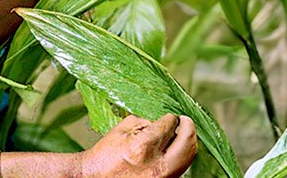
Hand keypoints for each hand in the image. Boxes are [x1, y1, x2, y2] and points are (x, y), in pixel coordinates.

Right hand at [79, 113, 196, 177]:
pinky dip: (181, 155)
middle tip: (185, 121)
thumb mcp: (123, 130)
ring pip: (189, 157)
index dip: (171, 117)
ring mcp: (163, 177)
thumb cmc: (106, 155)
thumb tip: (163, 121)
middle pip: (187, 142)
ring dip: (188, 142)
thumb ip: (145, 122)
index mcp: (143, 146)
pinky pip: (181, 167)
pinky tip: (174, 148)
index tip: (170, 116)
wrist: (98, 177)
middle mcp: (157, 164)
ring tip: (182, 134)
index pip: (169, 125)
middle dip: (189, 127)